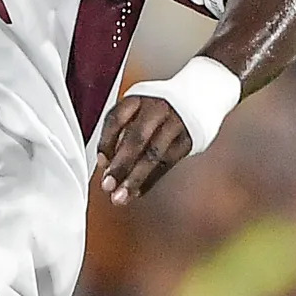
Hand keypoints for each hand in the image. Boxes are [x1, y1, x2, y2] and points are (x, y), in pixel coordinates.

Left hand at [95, 90, 194, 205]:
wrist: (194, 101)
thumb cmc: (154, 111)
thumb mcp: (134, 111)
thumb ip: (119, 134)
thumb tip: (106, 166)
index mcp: (138, 99)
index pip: (116, 118)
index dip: (106, 142)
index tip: (101, 162)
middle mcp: (157, 109)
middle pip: (136, 138)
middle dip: (121, 165)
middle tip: (108, 185)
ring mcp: (174, 124)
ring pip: (153, 155)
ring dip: (135, 179)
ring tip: (121, 197)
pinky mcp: (187, 140)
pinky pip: (167, 164)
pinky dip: (150, 180)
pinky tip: (137, 192)